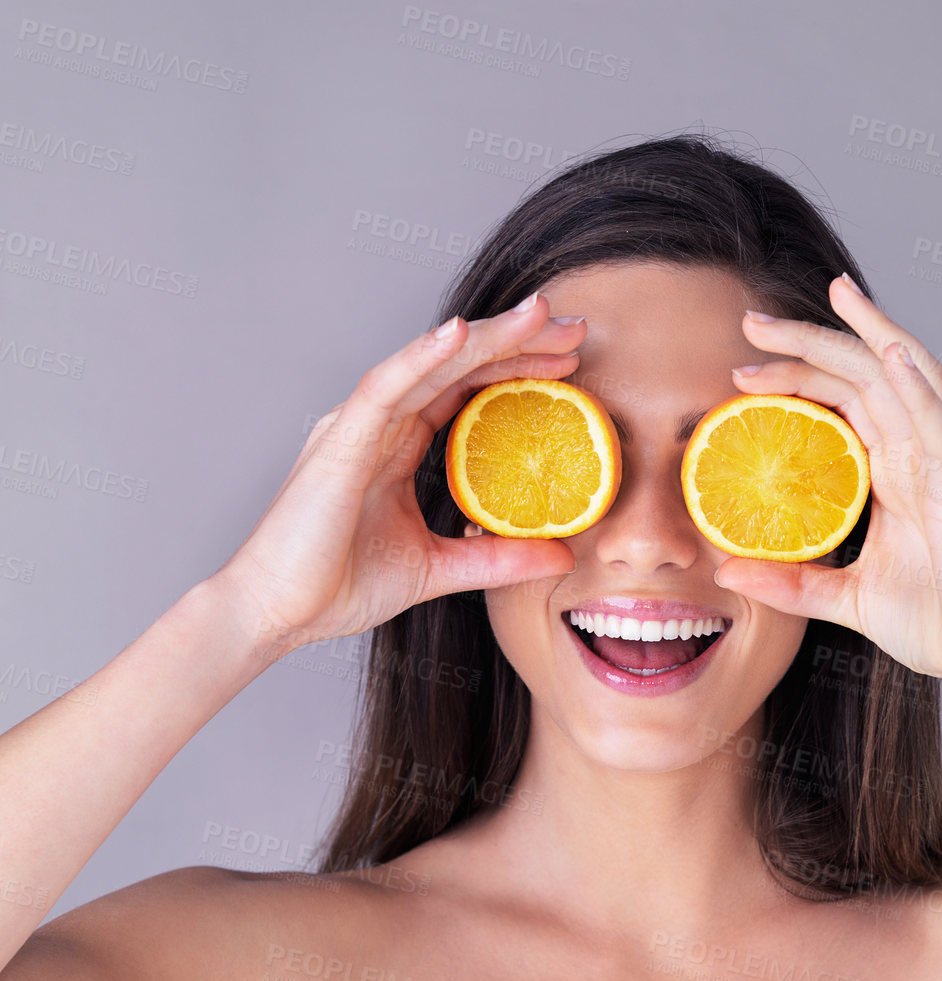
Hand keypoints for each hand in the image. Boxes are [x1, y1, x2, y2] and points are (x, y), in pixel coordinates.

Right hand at [211, 293, 584, 652]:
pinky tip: (461, 334)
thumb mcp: (438, 569)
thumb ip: (497, 557)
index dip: (516, 370)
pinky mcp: (339, 442)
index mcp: (396, 445)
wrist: (277, 614)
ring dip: (486, 336)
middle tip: (575, 324)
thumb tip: (563, 557)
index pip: (465, 391)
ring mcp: (357, 426)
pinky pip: (386, 388)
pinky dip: (422, 357)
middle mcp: (378, 424)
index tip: (570, 363)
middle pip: (456, 365)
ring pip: (430, 364)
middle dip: (517, 341)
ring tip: (539, 314)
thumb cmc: (336, 586)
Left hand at [713, 275, 941, 698]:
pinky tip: (889, 350)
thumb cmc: (941, 625)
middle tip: (752, 320)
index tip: (740, 373)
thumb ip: (792, 583)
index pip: (842, 404)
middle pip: (863, 376)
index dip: (796, 378)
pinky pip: (938, 425)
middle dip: (810, 341)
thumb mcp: (847, 602)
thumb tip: (728, 569)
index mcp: (894, 477)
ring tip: (833, 293)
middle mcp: (918, 459)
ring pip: (906, 377)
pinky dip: (915, 384)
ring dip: (868, 332)